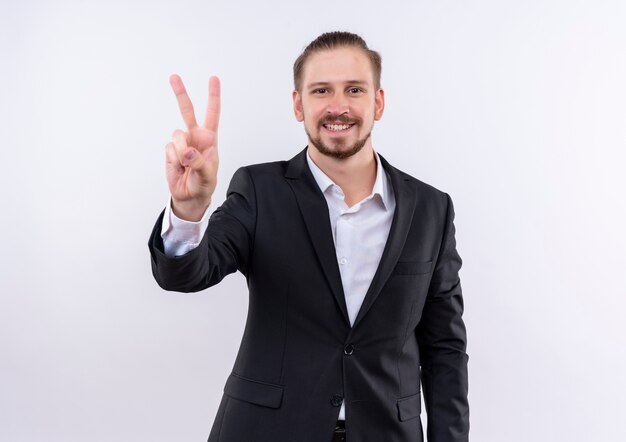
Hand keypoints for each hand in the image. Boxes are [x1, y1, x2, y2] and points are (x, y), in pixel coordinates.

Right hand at [165, 74, 219, 220]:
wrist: (190, 196)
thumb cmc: (204, 184)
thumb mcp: (208, 175)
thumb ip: (199, 162)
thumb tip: (186, 151)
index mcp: (209, 138)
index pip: (212, 113)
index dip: (213, 96)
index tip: (213, 79)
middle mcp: (195, 136)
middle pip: (187, 111)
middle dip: (181, 93)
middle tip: (174, 77)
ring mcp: (181, 142)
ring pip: (176, 135)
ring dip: (181, 151)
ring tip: (187, 165)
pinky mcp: (170, 150)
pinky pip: (169, 149)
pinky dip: (174, 160)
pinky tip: (179, 167)